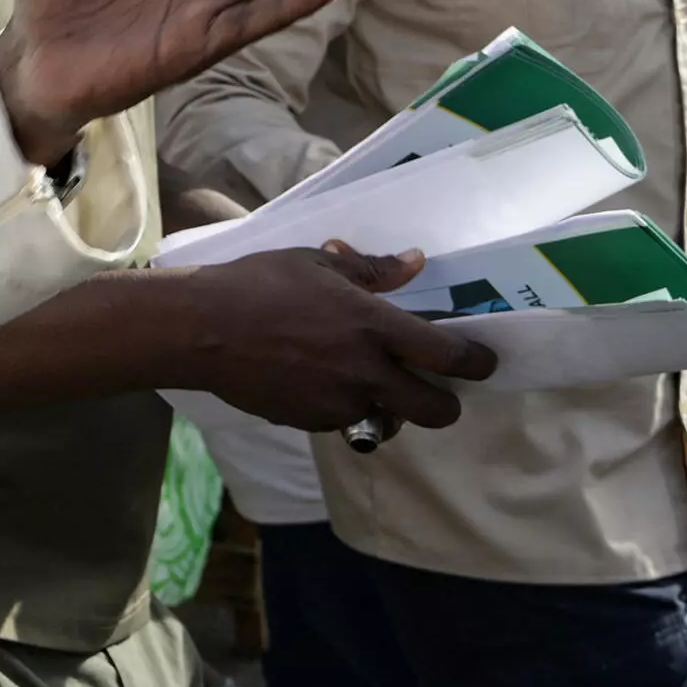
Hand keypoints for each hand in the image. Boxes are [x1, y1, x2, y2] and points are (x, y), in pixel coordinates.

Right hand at [165, 243, 496, 430]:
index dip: (477, 361)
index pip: (448, 356)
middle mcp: (365, 373)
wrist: (202, 330)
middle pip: (436, 410)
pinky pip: (347, 422)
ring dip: (392, 408)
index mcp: (373, 327)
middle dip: (447, 402)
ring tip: (370, 384)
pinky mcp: (310, 423)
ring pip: (390, 422)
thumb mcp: (316, 264)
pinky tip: (323, 384)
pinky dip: (348, 409)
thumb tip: (415, 263)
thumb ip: (372, 271)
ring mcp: (338, 404)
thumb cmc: (259, 285)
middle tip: (438, 388)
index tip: (485, 360)